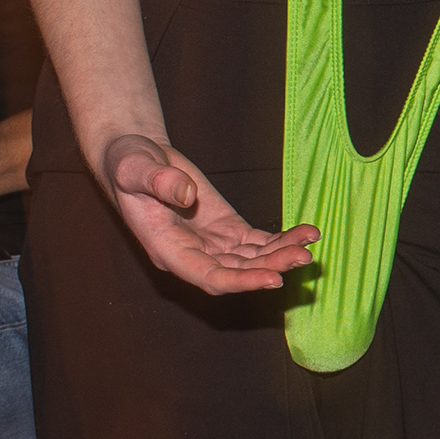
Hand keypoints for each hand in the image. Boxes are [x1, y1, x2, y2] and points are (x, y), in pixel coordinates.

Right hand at [100, 133, 316, 293]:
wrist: (140, 156)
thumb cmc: (130, 164)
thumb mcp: (135, 168)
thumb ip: (157, 182)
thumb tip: (186, 195)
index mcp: (169, 250)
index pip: (209, 277)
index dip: (241, 282)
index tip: (272, 279)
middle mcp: (194, 255)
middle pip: (238, 272)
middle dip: (271, 267)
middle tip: (302, 257)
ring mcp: (214, 245)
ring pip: (253, 259)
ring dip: (282, 254)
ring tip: (309, 241)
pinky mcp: (229, 230)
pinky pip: (260, 242)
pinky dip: (282, 240)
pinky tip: (306, 233)